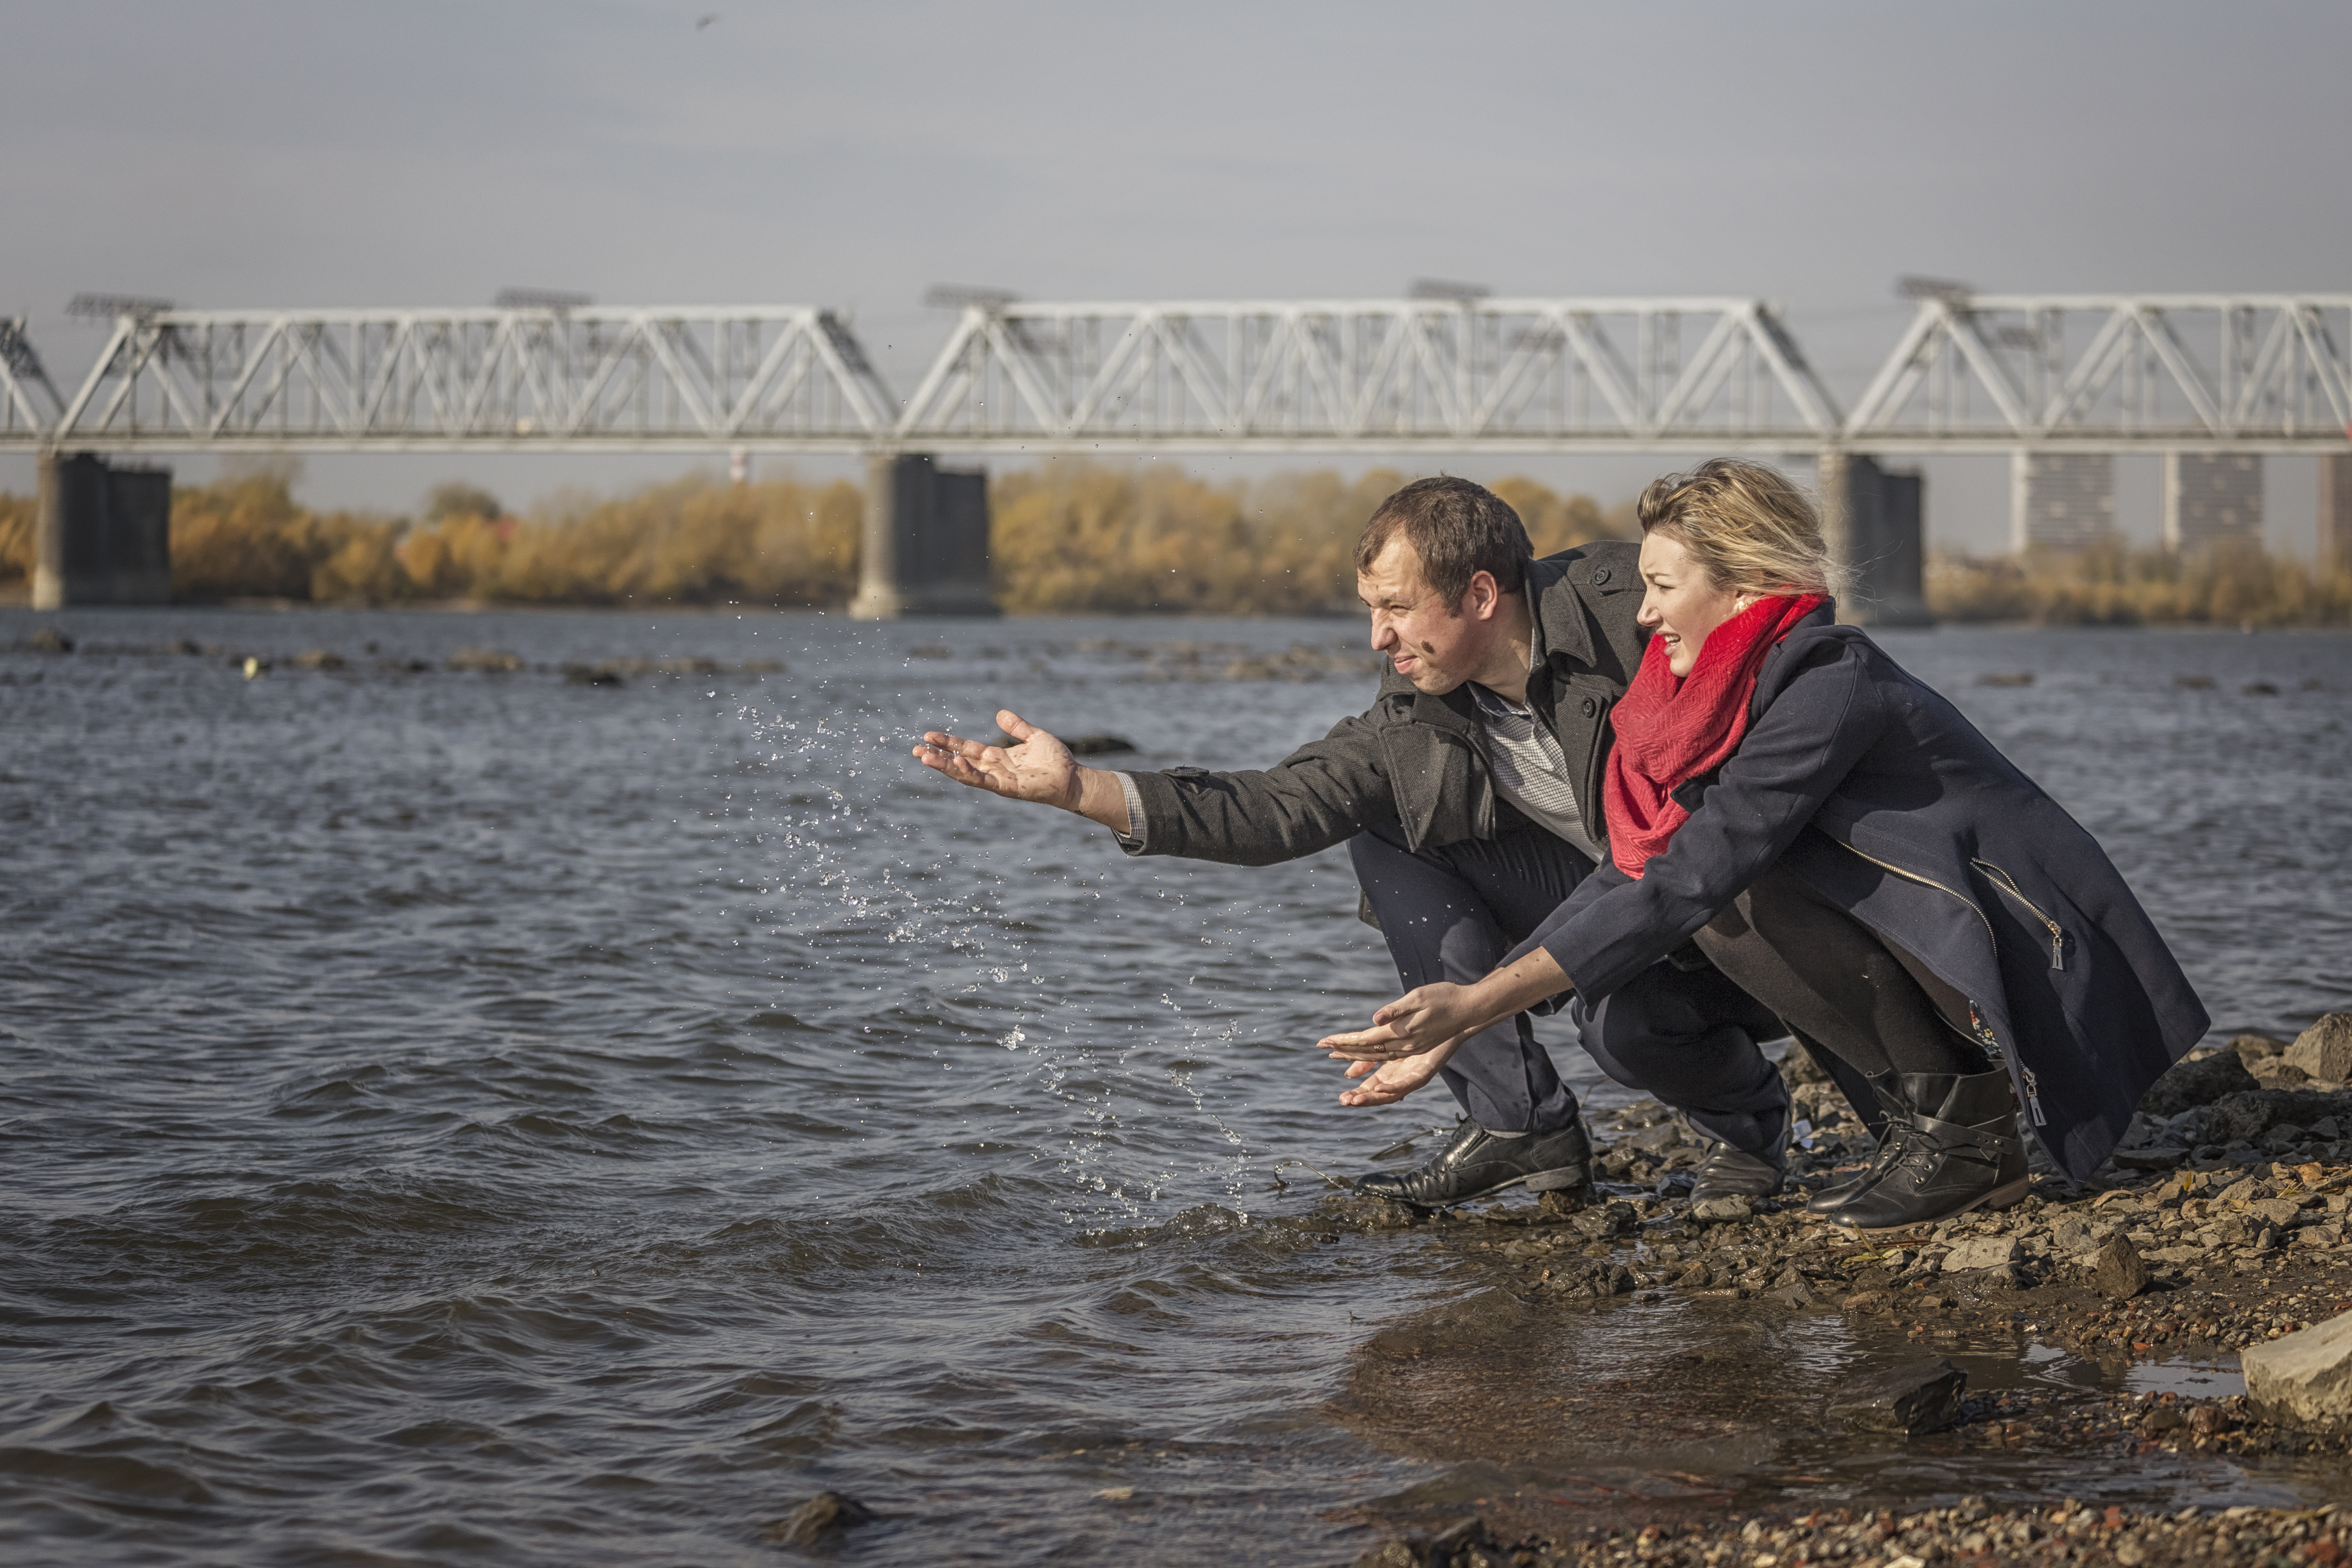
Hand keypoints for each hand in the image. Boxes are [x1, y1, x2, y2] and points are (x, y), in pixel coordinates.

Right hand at [914, 709, 1082, 808]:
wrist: (1073, 778)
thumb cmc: (1056, 760)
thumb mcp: (1034, 737)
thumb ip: (1017, 727)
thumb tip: (1000, 714)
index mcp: (997, 758)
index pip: (966, 749)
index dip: (948, 743)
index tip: (928, 736)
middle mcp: (994, 770)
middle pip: (959, 762)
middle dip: (937, 757)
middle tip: (914, 750)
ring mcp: (998, 781)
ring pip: (965, 773)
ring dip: (944, 766)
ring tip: (924, 757)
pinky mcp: (1007, 788)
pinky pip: (983, 780)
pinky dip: (968, 772)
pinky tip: (955, 762)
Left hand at [1315, 982, 1482, 1062]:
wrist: (1470, 1008)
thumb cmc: (1444, 997)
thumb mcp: (1418, 997)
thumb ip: (1396, 1010)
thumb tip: (1375, 1019)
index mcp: (1403, 1033)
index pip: (1365, 1040)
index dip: (1343, 1041)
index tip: (1324, 1041)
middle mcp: (1405, 1046)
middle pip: (1368, 1052)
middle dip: (1343, 1050)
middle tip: (1322, 1048)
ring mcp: (1412, 1049)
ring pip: (1377, 1058)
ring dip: (1356, 1057)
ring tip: (1336, 1056)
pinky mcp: (1417, 1048)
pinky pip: (1389, 1057)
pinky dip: (1372, 1058)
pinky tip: (1365, 1057)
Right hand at [1335, 1036, 1462, 1106]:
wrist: (1446, 1023)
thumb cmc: (1418, 1032)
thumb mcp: (1386, 1045)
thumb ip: (1369, 1058)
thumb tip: (1348, 1075)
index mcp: (1392, 1072)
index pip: (1370, 1087)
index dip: (1356, 1093)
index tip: (1341, 1097)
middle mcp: (1402, 1078)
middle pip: (1379, 1094)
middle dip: (1361, 1099)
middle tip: (1345, 1102)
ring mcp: (1413, 1077)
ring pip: (1391, 1093)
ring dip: (1373, 1097)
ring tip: (1357, 1100)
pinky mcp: (1424, 1072)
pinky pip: (1407, 1083)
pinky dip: (1393, 1088)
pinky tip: (1379, 1088)